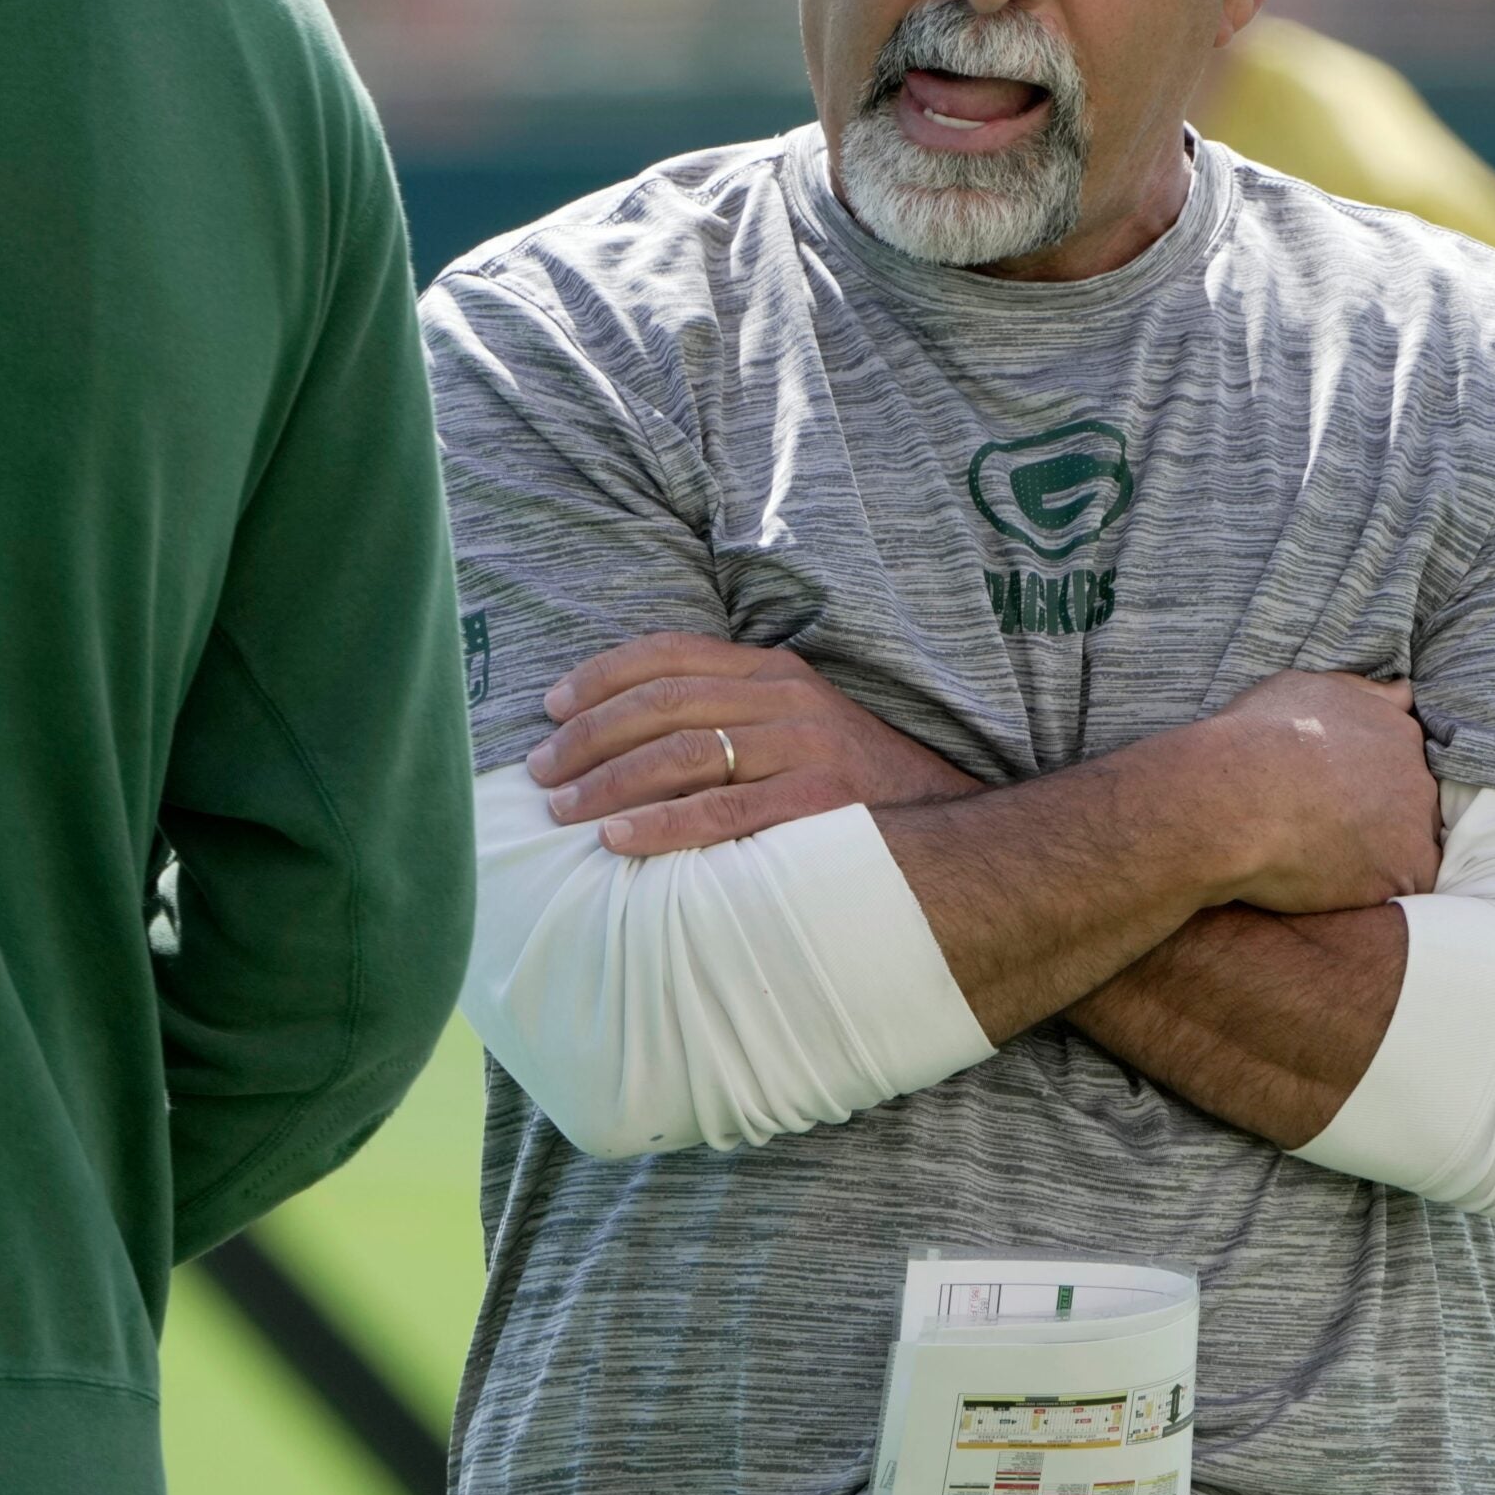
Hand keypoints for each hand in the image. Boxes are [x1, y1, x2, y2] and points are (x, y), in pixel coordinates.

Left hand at [525, 632, 985, 856]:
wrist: (955, 827)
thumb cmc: (855, 787)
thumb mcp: (799, 728)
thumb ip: (731, 718)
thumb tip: (631, 739)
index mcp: (774, 671)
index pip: (669, 655)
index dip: (600, 677)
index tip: (548, 706)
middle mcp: (786, 699)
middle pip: (662, 704)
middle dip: (588, 736)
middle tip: (538, 770)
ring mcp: (806, 747)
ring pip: (681, 753)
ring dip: (609, 782)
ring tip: (561, 809)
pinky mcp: (819, 803)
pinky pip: (722, 813)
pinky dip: (661, 825)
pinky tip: (617, 840)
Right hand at [1189, 672, 1440, 912]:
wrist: (1232, 799)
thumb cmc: (1255, 739)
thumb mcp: (1303, 689)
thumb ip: (1360, 693)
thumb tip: (1404, 692)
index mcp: (1396, 731)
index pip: (1399, 759)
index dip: (1364, 778)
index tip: (1330, 790)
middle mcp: (1417, 775)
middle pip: (1409, 801)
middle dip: (1375, 813)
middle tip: (1320, 823)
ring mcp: (1414, 826)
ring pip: (1408, 844)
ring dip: (1376, 850)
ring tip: (1321, 853)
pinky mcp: (1404, 873)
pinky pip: (1403, 885)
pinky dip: (1374, 885)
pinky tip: (1333, 879)